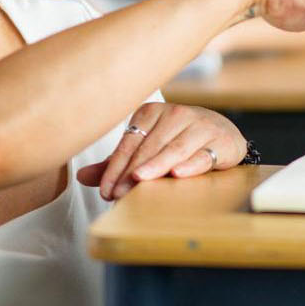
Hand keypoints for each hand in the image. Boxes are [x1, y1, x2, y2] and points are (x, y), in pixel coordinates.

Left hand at [76, 102, 246, 200]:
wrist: (223, 135)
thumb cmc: (177, 142)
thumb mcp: (147, 149)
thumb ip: (118, 163)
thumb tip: (81, 176)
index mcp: (152, 113)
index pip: (129, 141)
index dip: (115, 166)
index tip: (104, 189)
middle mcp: (176, 114)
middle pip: (149, 147)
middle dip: (131, 171)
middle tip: (116, 193)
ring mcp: (200, 125)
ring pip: (174, 149)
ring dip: (156, 166)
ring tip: (139, 180)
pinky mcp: (221, 140)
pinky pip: (203, 154)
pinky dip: (191, 164)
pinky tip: (178, 174)